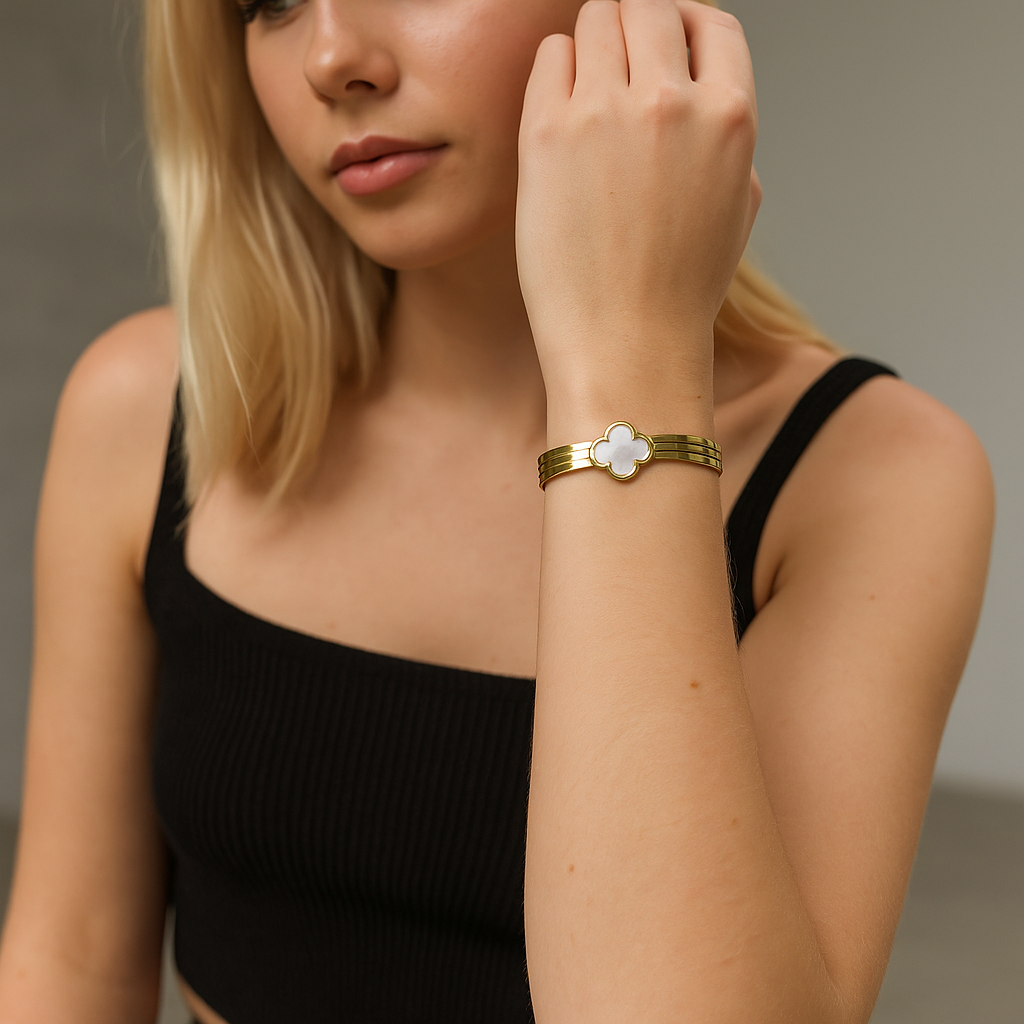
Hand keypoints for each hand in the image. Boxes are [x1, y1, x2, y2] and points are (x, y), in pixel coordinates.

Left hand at [516, 0, 760, 408]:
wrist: (628, 346)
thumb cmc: (679, 290)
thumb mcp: (737, 205)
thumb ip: (725, 134)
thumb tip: (700, 88)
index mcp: (730, 116)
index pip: (709, 21)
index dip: (683, 27)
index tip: (661, 50)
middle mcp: (671, 101)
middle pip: (647, 8)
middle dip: (633, 32)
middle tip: (614, 75)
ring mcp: (605, 112)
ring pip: (596, 18)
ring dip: (591, 47)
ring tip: (584, 100)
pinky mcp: (547, 133)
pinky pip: (548, 56)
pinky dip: (553, 73)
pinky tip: (557, 119)